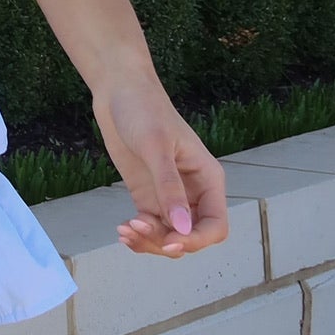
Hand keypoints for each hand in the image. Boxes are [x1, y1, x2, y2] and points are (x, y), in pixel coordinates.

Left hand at [92, 73, 228, 258]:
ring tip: (125, 231)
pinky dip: (139, 234)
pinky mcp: (148, 195)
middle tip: (137, 230)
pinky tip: (123, 229)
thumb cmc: (143, 109)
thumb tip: (181, 229)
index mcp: (208, 180)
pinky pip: (151, 227)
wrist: (118, 91)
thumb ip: (169, 188)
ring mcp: (170, 196)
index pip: (215, 226)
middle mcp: (193, 192)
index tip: (170, 243)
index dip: (196, 241)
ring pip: (170, 236)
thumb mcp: (156, 147)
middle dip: (167, 242)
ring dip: (150, 242)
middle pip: (191, 237)